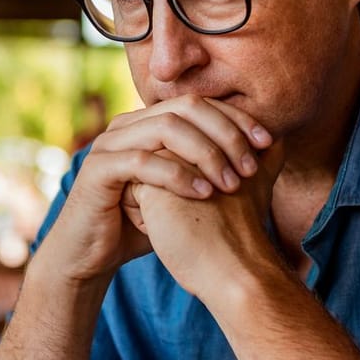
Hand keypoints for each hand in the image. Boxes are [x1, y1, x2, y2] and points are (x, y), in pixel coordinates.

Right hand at [36, 97, 273, 287]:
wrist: (91, 255)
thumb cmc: (140, 224)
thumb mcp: (184, 193)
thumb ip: (213, 169)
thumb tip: (269, 154)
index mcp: (148, 122)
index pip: (200, 104)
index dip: (236, 118)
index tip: (268, 142)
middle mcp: (128, 124)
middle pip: (186, 107)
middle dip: (226, 132)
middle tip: (252, 165)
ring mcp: (110, 144)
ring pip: (166, 128)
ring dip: (206, 152)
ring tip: (232, 182)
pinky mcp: (97, 170)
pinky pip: (142, 162)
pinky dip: (177, 175)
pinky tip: (204, 194)